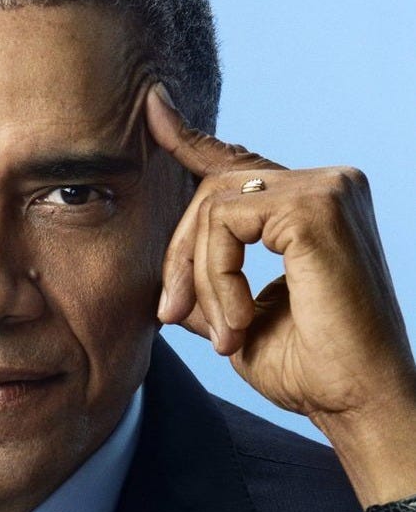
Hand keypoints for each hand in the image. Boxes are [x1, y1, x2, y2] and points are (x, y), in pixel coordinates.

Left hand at [146, 83, 415, 504]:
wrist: (358, 403)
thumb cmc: (309, 369)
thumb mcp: (238, 317)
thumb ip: (206, 281)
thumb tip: (167, 275)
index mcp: (311, 208)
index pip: (239, 167)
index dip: (190, 139)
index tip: (153, 108)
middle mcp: (325, 187)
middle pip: (214, 189)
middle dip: (180, 255)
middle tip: (169, 313)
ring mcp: (326, 190)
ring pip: (214, 206)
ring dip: (199, 276)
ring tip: (223, 333)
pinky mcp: (317, 207)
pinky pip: (226, 223)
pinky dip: (218, 277)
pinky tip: (239, 321)